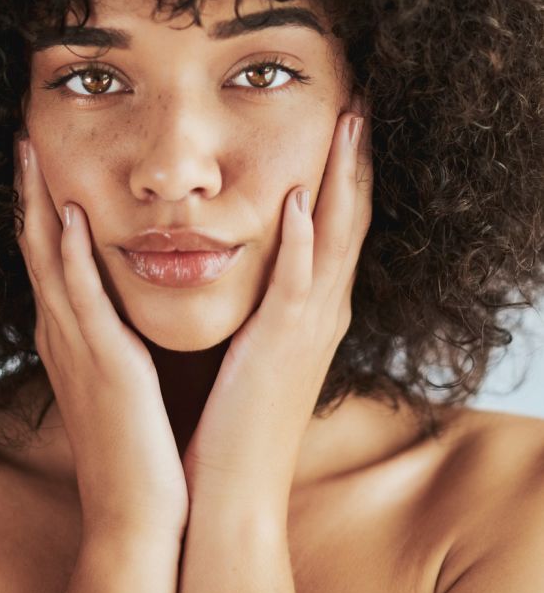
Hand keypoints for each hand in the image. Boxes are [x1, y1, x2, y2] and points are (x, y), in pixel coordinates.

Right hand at [13, 135, 188, 540]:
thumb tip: (122, 301)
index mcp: (70, 333)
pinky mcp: (101, 362)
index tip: (42, 160)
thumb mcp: (119, 375)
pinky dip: (69, 257)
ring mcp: (76, 346)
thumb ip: (113, 334)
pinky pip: (79, 300)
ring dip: (38, 204)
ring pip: (46, 261)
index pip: (48, 255)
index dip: (39, 204)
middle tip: (23, 138)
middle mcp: (62, 332)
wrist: (137, 508)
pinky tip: (67, 217)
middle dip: (28, 191)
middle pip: (35, 246)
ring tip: (32, 153)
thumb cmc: (134, 441)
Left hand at [180, 94, 372, 521]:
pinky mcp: (280, 348)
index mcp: (313, 308)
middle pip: (350, 217)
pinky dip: (304, 241)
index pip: (339, 223)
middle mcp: (322, 310)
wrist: (231, 491)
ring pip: (336, 238)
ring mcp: (307, 328)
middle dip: (356, 158)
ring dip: (341, 178)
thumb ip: (266, 304)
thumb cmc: (237, 417)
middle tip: (360, 101)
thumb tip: (255, 266)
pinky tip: (300, 199)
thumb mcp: (258, 348)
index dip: (345, 170)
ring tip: (346, 123)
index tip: (343, 121)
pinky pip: (297, 284)